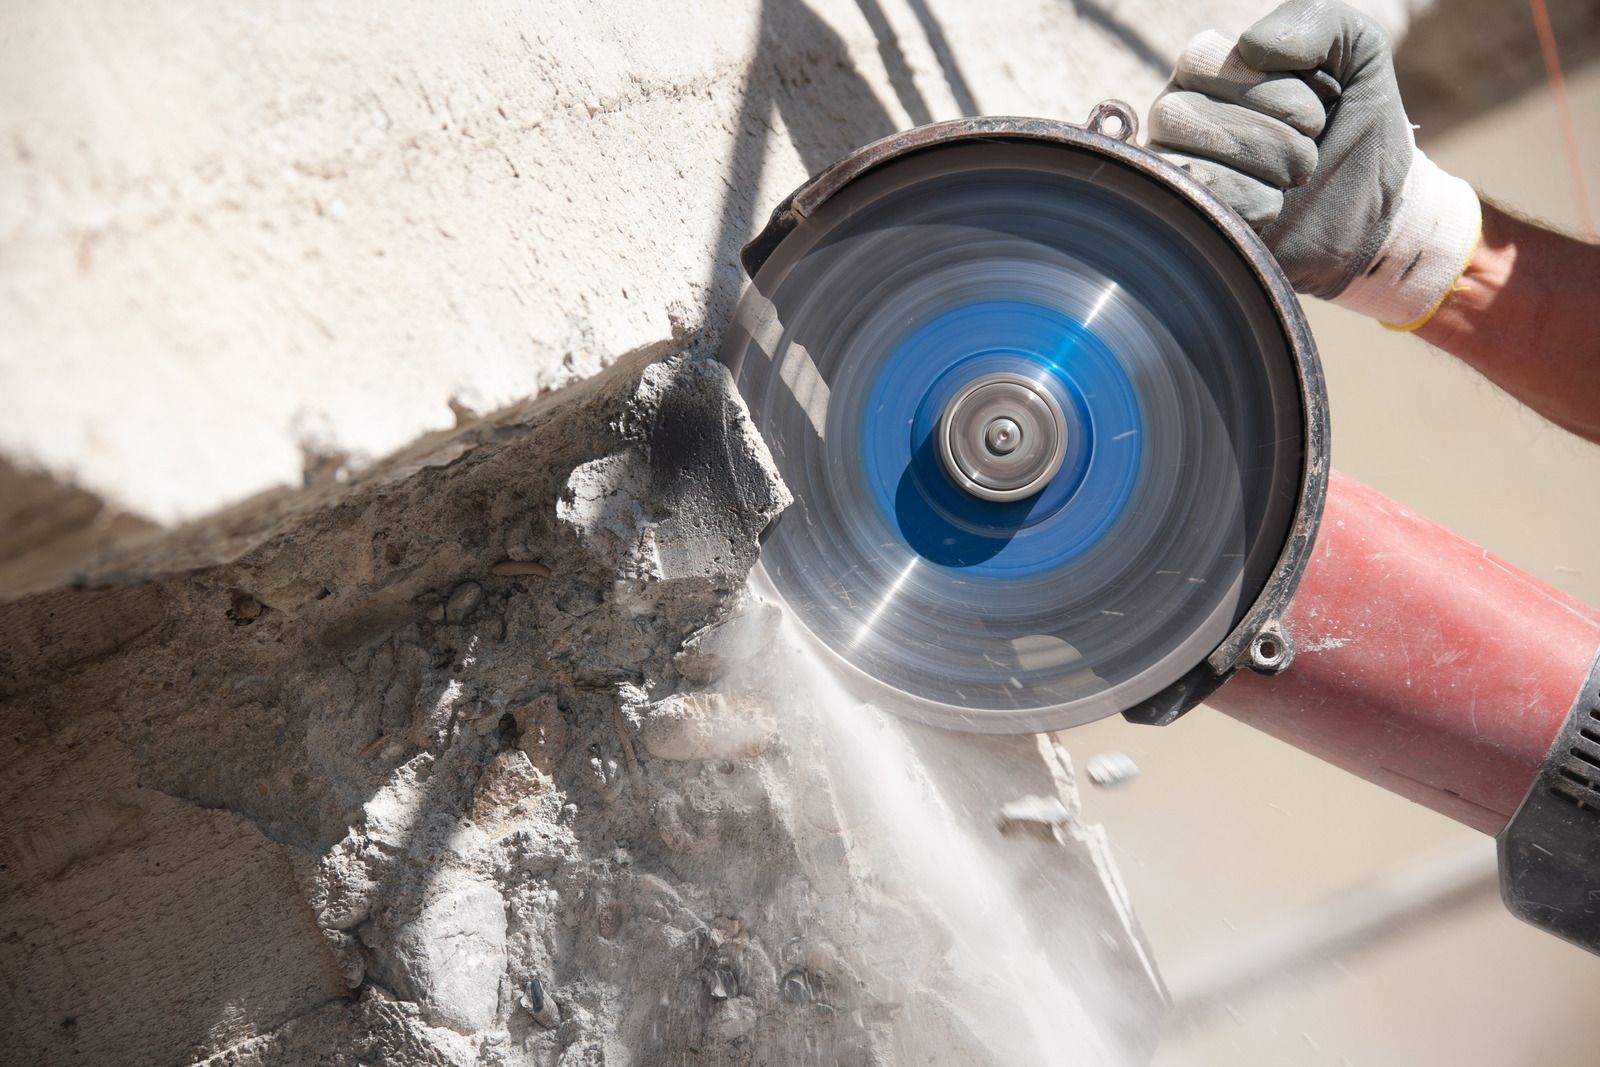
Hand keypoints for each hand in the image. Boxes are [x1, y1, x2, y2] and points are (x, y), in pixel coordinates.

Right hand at [1146, 0, 1479, 328]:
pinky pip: (1201, 205)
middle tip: (1309, 149)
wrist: (1374, 214)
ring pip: (1190, 160)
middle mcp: (1175, 118)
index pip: (1203, 59)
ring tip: (1295, 178)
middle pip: (1183, 113)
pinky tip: (1275, 209)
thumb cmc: (1356, 130)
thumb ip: (1316, 20)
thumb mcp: (1357, 54)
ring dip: (1269, 168)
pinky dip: (1256, 205)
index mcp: (1204, 69)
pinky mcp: (1189, 221)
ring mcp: (1174, 173)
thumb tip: (1252, 47)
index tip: (1320, 106)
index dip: (1274, 87)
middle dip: (1274, 132)